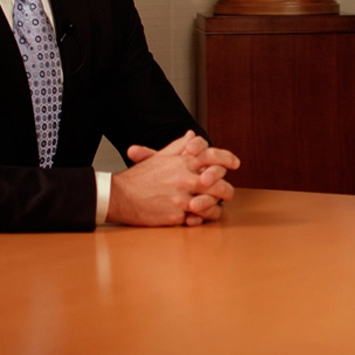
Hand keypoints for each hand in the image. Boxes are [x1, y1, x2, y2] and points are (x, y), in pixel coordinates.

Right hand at [108, 131, 239, 226]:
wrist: (119, 197)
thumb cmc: (139, 178)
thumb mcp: (159, 157)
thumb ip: (179, 146)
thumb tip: (191, 135)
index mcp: (181, 162)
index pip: (211, 156)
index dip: (227, 159)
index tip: (235, 163)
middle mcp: (184, 179)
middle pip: (218, 183)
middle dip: (226, 189)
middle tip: (227, 192)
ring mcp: (180, 198)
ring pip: (211, 204)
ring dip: (215, 207)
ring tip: (215, 207)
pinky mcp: (176, 216)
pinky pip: (197, 220)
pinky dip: (200, 219)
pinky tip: (199, 218)